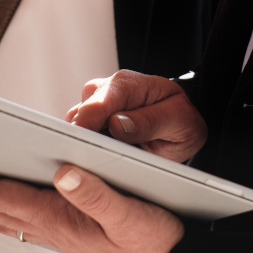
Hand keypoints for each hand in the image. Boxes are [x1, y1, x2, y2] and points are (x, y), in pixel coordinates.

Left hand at [0, 167, 182, 252]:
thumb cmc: (155, 248)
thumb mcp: (132, 216)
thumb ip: (97, 194)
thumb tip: (64, 171)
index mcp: (63, 220)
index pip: (9, 198)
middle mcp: (56, 229)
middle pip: (0, 209)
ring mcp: (61, 236)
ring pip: (10, 219)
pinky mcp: (72, 239)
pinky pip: (27, 224)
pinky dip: (7, 213)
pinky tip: (4, 210)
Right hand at [67, 70, 207, 162]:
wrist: (178, 123)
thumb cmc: (179, 119)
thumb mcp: (179, 120)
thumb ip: (150, 121)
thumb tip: (117, 125)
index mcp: (126, 85)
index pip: (98, 105)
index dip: (86, 127)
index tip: (81, 148)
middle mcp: (105, 91)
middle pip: (78, 118)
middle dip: (82, 142)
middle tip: (92, 166)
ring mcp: (93, 107)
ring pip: (73, 130)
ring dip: (83, 149)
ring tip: (101, 168)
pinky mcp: (88, 124)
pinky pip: (76, 139)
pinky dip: (84, 153)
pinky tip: (97, 166)